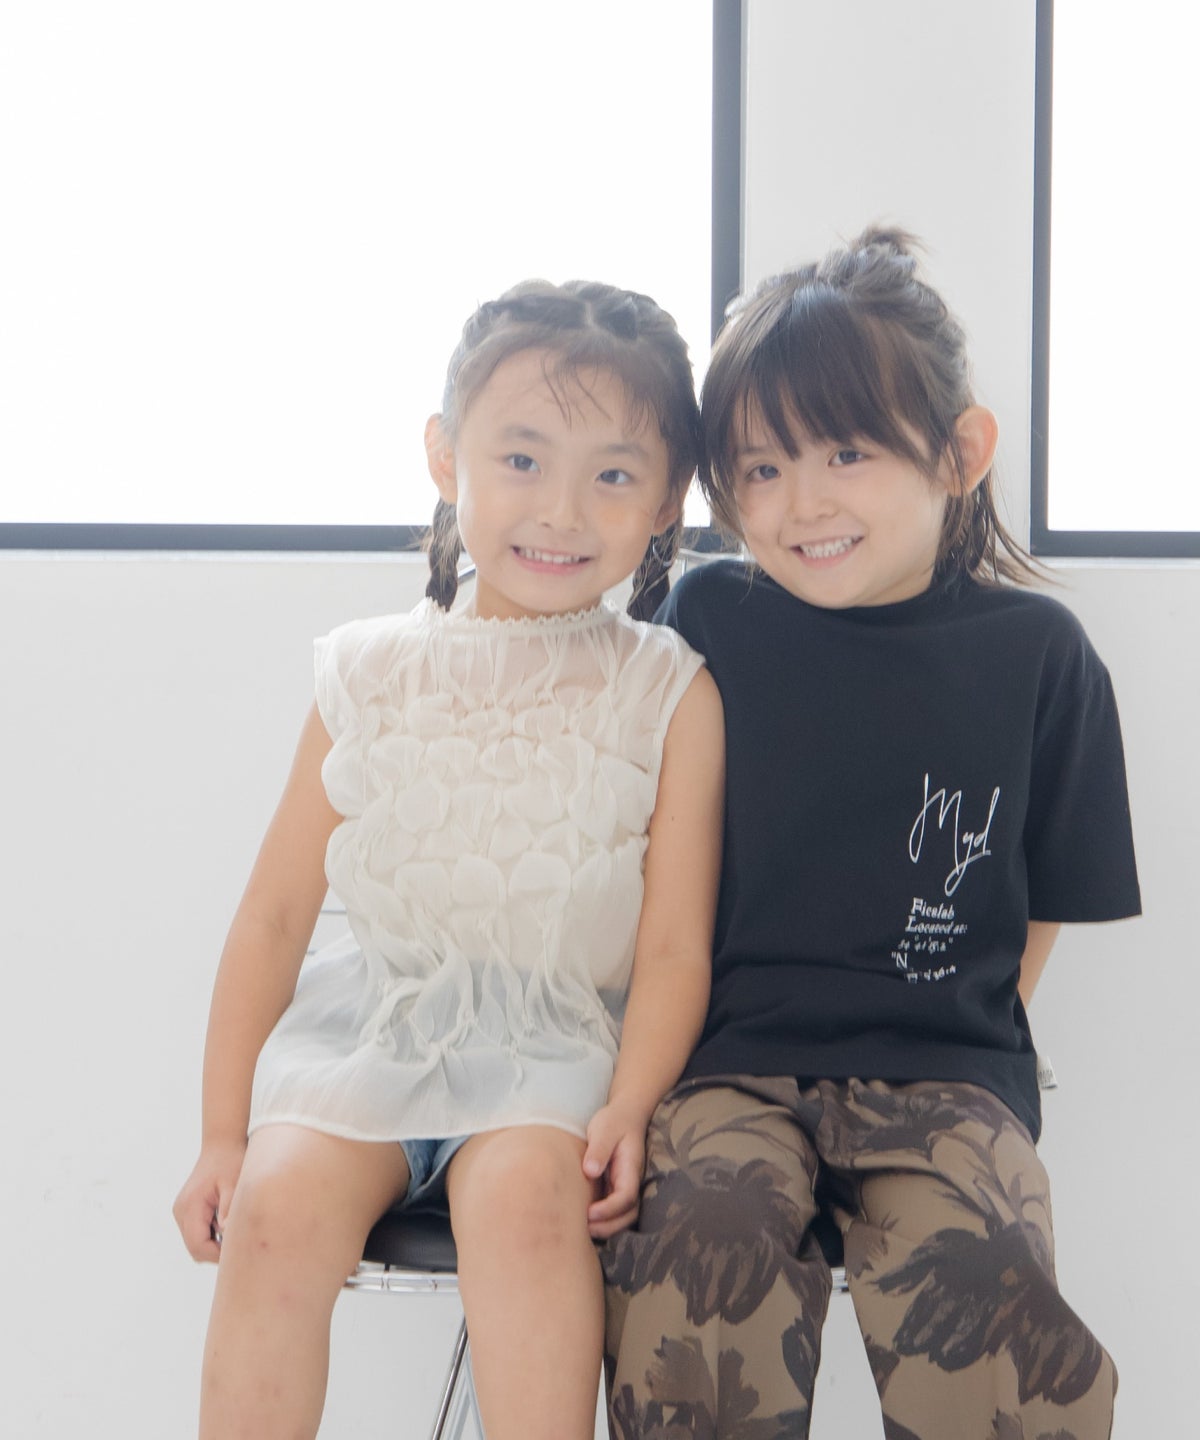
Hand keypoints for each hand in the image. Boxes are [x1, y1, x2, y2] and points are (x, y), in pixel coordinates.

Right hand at [173, 1138, 245, 1262]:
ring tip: (233, 1229)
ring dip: (213, 1243)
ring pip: (195, 1242)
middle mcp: (181, 1210)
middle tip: (239, 1246)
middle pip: (195, 1248)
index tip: (237, 1254)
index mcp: (190, 1205)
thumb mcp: (234, 1184)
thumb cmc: (230, 1161)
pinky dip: (211, 1234)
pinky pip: (197, 1232)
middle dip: (215, 1252)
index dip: (216, 1255)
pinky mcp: (187, 1210)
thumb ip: (228, 1210)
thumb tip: (227, 1235)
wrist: (221, 1144)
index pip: (198, 1245)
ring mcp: (182, 1211)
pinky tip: (226, 1222)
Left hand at [583, 1101, 647, 1239]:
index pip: (627, 1196)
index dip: (610, 1209)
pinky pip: (613, 1211)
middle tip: (585, 1228)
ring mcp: (624, 1186)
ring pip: (623, 1216)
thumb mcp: (605, 1129)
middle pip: (628, 1213)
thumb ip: (599, 1149)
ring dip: (607, 1227)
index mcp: (631, 1168)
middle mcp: (631, 1181)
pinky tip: (583, 1221)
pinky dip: (602, 1221)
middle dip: (609, 1226)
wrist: (624, 1115)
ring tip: (583, 1230)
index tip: (590, 1213)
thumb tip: (590, 1171)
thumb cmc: (614, 1121)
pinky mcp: (615, 1188)